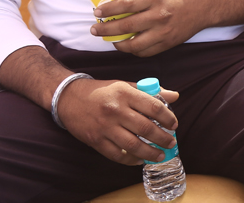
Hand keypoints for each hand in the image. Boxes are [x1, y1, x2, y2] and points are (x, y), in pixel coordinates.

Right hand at [58, 79, 179, 164]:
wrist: (69, 98)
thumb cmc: (101, 91)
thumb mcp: (125, 85)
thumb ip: (150, 92)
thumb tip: (175, 96)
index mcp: (125, 94)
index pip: (153, 107)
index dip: (168, 117)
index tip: (174, 124)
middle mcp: (116, 110)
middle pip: (146, 128)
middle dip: (162, 138)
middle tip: (171, 143)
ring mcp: (105, 127)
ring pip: (133, 144)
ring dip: (149, 152)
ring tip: (159, 155)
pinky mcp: (95, 140)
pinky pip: (116, 155)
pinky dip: (130, 159)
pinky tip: (139, 159)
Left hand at [92, 0, 202, 56]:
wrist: (201, 7)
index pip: (126, 5)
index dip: (108, 10)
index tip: (97, 12)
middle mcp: (159, 16)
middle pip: (126, 26)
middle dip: (105, 29)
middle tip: (95, 29)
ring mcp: (163, 32)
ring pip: (133, 44)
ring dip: (116, 43)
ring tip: (109, 39)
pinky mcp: (167, 44)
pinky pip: (144, 52)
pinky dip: (132, 50)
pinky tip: (126, 44)